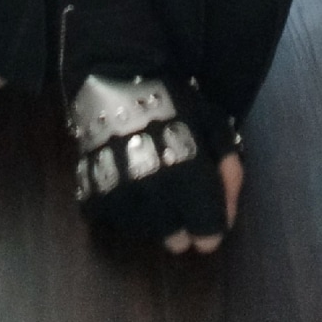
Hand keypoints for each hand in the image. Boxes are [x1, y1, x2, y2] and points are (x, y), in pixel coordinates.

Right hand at [69, 74, 239, 250]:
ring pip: (147, 233)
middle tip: (177, 194)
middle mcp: (152, 196)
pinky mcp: (92, 199)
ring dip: (153, 218)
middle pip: (176, 241)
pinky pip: (116, 222)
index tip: (207, 213)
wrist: (117, 80)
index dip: (211, 227)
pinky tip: (127, 181)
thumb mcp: (214, 127)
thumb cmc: (174, 104)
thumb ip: (229, 173)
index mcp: (187, 179)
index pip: (208, 235)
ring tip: (151, 182)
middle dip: (182, 224)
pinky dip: (125, 210)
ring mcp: (119, 200)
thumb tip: (228, 220)